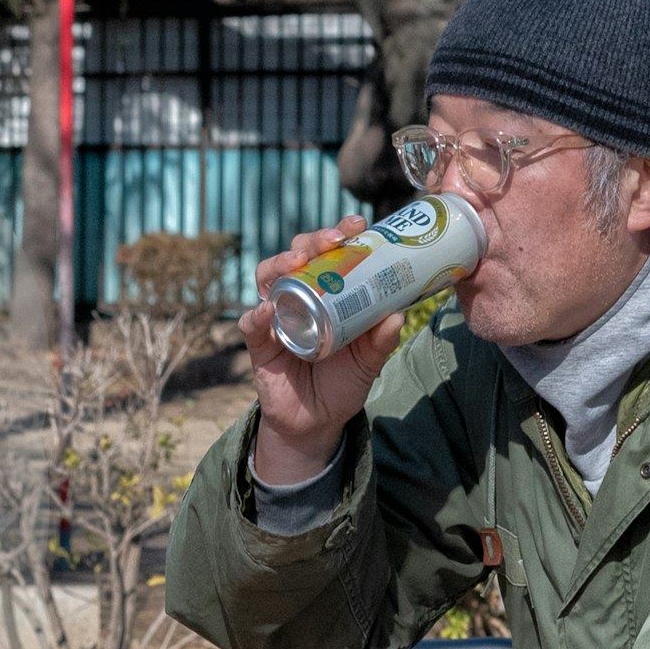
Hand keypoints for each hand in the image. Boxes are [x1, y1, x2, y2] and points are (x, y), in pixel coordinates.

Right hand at [234, 220, 407, 485]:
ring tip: (296, 262)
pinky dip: (257, 314)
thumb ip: (381, 341)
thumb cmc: (343, 383)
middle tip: (330, 241)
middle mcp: (300, 296)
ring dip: (280, 263)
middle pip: (298, 253)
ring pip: (268, 277)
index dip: (340, 233)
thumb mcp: (369, 361)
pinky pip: (251, 323)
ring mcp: (277, 317)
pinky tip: (268, 310)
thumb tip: (398, 315)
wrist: (316, 423)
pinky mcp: (259, 344)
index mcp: (329, 291)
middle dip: (312, 240)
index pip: (330, 252)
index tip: (357, 225)